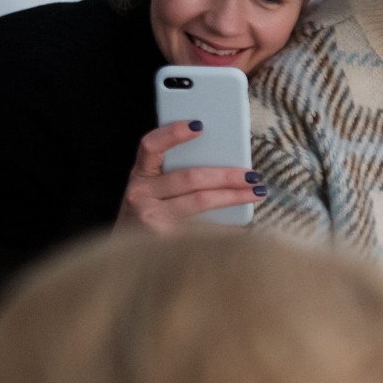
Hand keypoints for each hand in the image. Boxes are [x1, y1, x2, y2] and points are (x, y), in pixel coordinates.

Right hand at [115, 122, 263, 233]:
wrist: (125, 258)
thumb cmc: (148, 216)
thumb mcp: (152, 191)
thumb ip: (174, 174)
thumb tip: (223, 160)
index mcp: (139, 175)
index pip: (150, 145)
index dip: (173, 133)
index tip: (200, 124)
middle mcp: (140, 195)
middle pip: (189, 177)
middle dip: (226, 174)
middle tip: (252, 175)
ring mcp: (150, 219)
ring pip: (200, 202)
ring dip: (233, 196)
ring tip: (256, 193)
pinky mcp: (163, 241)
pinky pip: (205, 230)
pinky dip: (227, 227)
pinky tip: (243, 224)